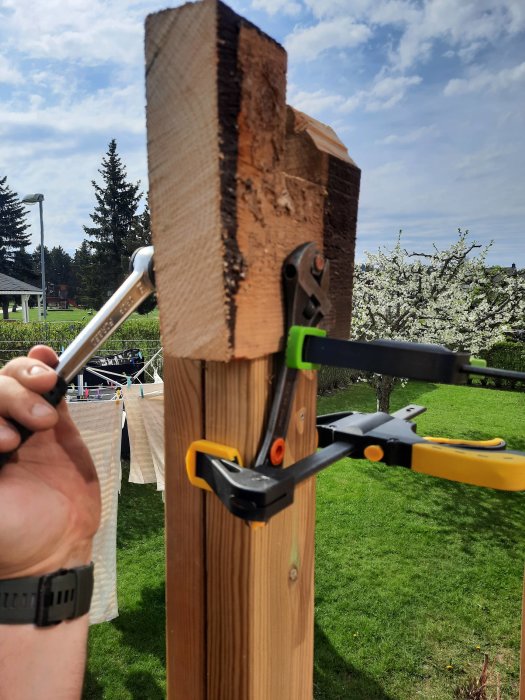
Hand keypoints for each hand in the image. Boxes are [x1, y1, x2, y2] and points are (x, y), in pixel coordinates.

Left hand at [0, 345, 99, 578]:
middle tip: (26, 435)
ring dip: (29, 381)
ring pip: (15, 380)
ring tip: (47, 403)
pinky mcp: (53, 424)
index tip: (4, 443)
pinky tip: (47, 361)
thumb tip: (4, 437)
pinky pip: (47, 387)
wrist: (55, 551)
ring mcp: (21, 423)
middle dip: (9, 400)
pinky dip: (44, 367)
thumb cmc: (7, 536)